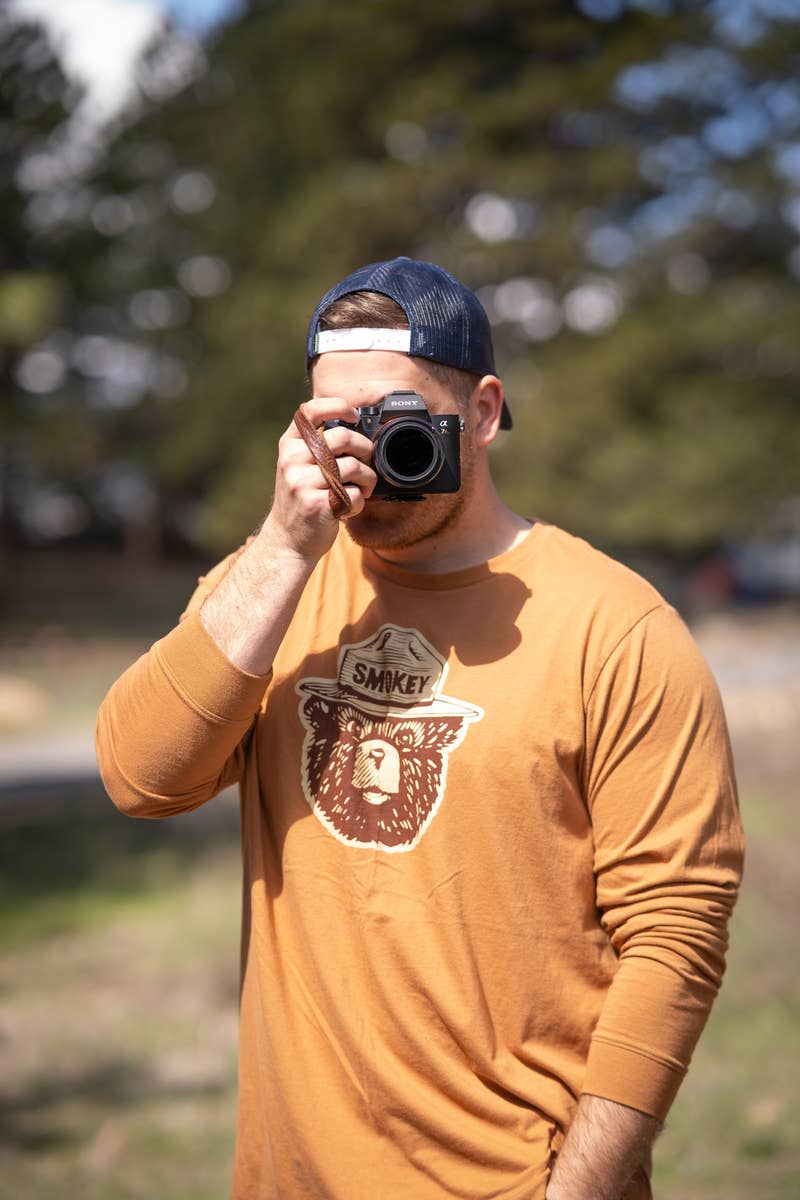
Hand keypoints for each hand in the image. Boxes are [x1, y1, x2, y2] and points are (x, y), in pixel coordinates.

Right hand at [263, 397, 375, 562]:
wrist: (287, 540)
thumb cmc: (301, 499)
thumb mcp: (298, 466)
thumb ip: (317, 446)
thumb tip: (355, 427)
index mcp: (289, 445)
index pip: (311, 411)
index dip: (337, 406)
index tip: (355, 416)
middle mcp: (292, 460)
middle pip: (342, 437)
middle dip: (365, 448)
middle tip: (367, 460)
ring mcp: (303, 482)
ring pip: (353, 467)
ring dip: (368, 479)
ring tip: (363, 488)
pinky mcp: (317, 505)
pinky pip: (354, 494)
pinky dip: (359, 502)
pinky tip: (349, 507)